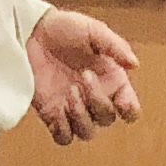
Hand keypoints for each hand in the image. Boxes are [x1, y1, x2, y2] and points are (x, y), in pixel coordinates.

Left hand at [23, 10, 143, 144]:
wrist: (31, 32)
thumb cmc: (64, 28)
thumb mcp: (93, 30)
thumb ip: (115, 46)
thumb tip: (134, 64)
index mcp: (111, 81)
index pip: (129, 109)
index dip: (129, 110)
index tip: (121, 101)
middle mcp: (96, 98)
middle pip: (106, 119)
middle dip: (97, 100)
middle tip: (84, 75)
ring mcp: (74, 109)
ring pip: (87, 132)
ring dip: (81, 116)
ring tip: (70, 92)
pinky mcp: (53, 115)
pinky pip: (64, 137)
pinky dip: (63, 129)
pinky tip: (59, 109)